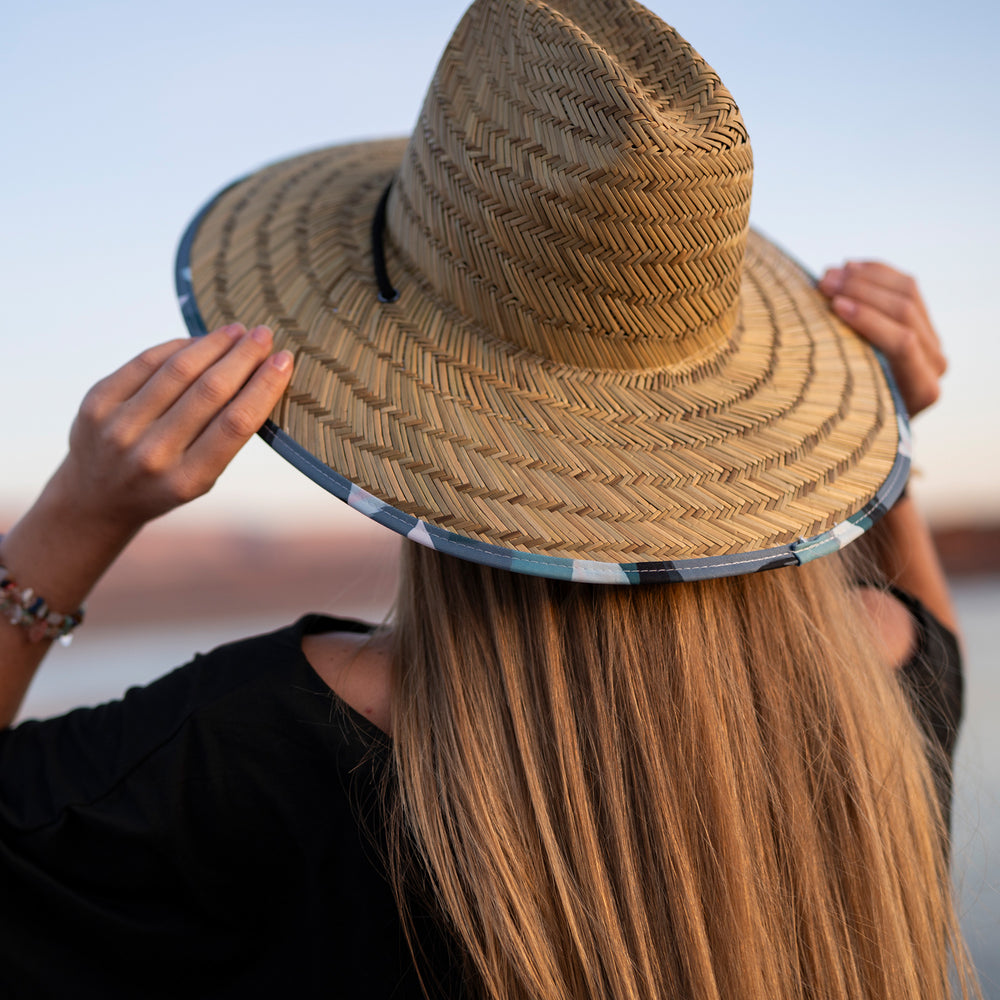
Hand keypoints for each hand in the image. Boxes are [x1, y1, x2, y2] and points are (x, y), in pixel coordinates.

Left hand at [54, 324, 292, 531]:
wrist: (97, 496)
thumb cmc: (164, 483)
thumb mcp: (200, 477)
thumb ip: (224, 434)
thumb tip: (258, 373)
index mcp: (186, 479)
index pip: (235, 424)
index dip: (264, 386)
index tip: (284, 360)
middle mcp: (151, 454)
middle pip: (209, 391)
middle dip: (243, 357)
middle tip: (264, 334)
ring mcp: (119, 427)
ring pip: (178, 370)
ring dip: (214, 344)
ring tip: (237, 331)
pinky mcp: (97, 403)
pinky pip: (146, 362)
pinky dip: (179, 347)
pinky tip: (200, 341)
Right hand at [818, 261, 945, 417]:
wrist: (870, 416)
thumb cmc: (849, 417)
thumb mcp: (848, 407)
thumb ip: (844, 376)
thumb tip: (815, 331)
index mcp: (921, 389)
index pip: (901, 343)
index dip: (868, 319)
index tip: (834, 305)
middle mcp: (934, 364)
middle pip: (904, 311)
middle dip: (862, 291)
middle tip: (825, 281)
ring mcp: (931, 340)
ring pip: (908, 292)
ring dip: (866, 277)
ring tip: (831, 272)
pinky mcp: (922, 322)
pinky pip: (906, 286)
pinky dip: (877, 272)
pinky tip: (852, 266)